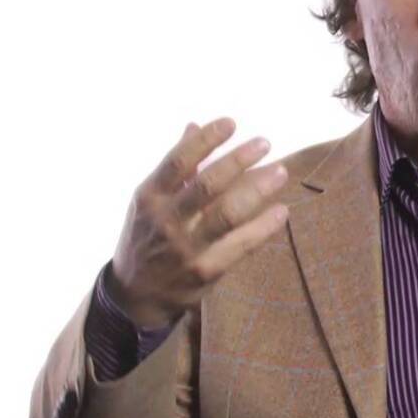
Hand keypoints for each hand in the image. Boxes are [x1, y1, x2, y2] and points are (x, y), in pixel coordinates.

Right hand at [108, 117, 289, 327]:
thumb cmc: (148, 235)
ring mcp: (186, 247)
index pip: (178, 161)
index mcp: (150, 196)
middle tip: (264, 143)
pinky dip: (264, 227)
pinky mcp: (206, 270)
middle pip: (206, 185)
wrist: (136, 294)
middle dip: (238, 160)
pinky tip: (281, 211)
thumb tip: (194, 126)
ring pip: (227, 214)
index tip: (231, 123)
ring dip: (258, 190)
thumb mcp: (150, 200)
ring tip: (280, 172)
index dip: (205, 140)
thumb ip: (175, 167)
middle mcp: (166, 221)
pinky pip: (241, 245)